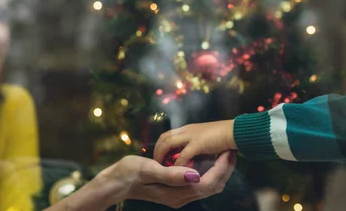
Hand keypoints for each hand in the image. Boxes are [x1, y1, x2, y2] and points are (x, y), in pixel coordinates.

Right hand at [102, 152, 235, 208]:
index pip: (208, 183)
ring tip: (224, 151)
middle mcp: (180, 198)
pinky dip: (209, 171)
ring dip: (219, 170)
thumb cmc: (128, 173)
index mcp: (176, 194)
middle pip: (213, 186)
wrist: (114, 183)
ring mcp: (178, 195)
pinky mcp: (176, 190)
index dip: (221, 168)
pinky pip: (199, 183)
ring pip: (208, 186)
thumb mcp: (148, 169)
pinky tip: (209, 158)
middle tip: (231, 148)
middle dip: (225, 169)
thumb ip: (172, 174)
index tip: (228, 150)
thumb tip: (196, 175)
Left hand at [153, 120, 236, 166]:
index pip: (168, 134)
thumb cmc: (224, 136)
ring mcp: (192, 135)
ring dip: (162, 156)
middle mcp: (187, 130)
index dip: (161, 145)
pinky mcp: (198, 143)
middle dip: (158, 150)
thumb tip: (193, 157)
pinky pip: (182, 155)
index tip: (160, 156)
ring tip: (162, 167)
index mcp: (188, 128)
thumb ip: (197, 145)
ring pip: (168, 144)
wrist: (235, 132)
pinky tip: (175, 171)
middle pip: (164, 137)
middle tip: (156, 163)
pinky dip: (177, 164)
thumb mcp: (206, 139)